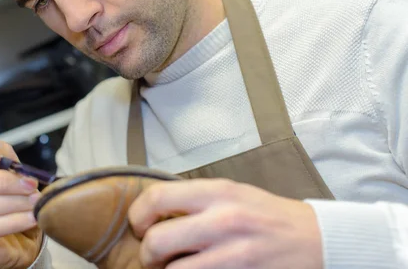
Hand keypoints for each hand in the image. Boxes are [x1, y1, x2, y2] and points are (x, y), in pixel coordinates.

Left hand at [128, 178, 322, 268]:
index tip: (139, 225)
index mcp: (217, 192)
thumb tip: (156, 211)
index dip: (137, 214)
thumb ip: (196, 200)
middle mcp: (222, 220)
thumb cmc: (268, 214)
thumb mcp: (233, 193)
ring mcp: (233, 253)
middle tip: (151, 257)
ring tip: (172, 267)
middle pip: (157, 241)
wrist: (316, 239)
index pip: (157, 197)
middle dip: (146, 254)